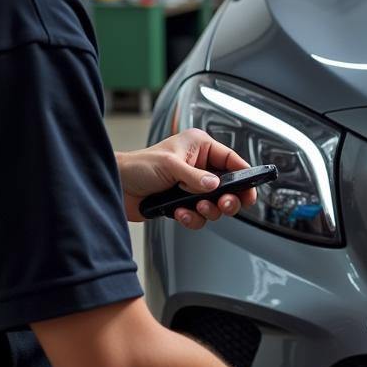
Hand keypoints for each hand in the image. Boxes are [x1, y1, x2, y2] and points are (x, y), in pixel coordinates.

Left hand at [116, 128, 257, 226]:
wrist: (116, 187)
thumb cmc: (138, 165)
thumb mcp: (170, 165)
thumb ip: (194, 176)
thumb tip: (214, 186)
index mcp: (200, 147)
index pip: (231, 160)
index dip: (243, 175)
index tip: (251, 189)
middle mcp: (200, 167)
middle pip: (229, 187)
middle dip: (228, 199)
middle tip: (224, 204)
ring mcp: (192, 187)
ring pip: (215, 205)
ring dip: (207, 210)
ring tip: (195, 207)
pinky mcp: (184, 204)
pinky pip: (199, 216)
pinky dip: (192, 218)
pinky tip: (179, 212)